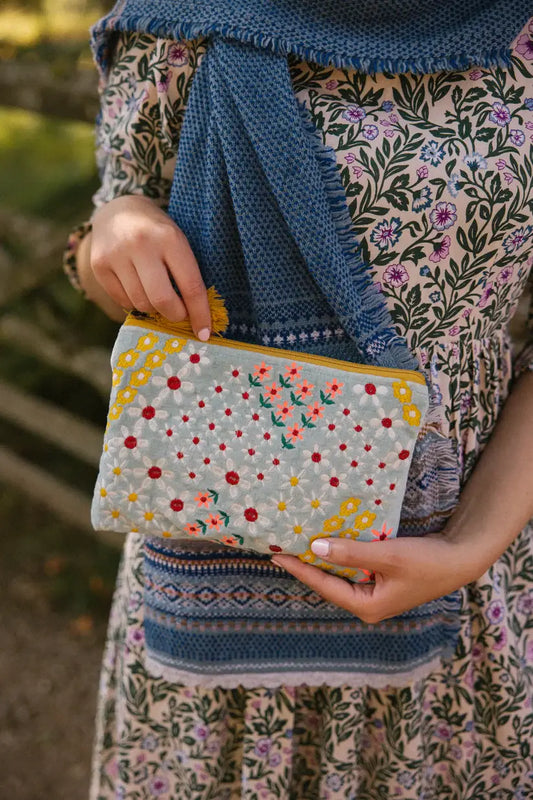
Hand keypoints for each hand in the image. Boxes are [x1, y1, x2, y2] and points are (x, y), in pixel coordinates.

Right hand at [87, 195, 210, 336]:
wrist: (118, 210)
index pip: (190, 286)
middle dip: (175, 315)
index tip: (204, 333)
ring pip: (141, 303)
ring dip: (154, 309)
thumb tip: (196, 317)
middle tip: (179, 314)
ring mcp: (116, 255)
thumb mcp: (177, 242)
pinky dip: (135, 303)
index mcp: (170, 238)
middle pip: (162, 300)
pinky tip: (139, 289)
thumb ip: (186, 273)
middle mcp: (141, 245)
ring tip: (157, 296)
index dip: (199, 314)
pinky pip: (123, 301)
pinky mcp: (98, 265)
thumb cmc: (158, 232)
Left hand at [270, 532, 485, 622]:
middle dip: (306, 566)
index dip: (300, 569)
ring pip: (340, 576)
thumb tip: (316, 548)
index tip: (277, 556)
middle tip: (282, 547)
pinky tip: (328, 542)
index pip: (324, 586)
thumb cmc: (426, 561)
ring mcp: (374, 595)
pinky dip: (339, 556)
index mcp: (367, 606)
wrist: (460, 559)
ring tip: (297, 544)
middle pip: (328, 583)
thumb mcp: (387, 555)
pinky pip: (352, 570)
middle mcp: (367, 605)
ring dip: (322, 560)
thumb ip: (351, 553)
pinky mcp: (381, 582)